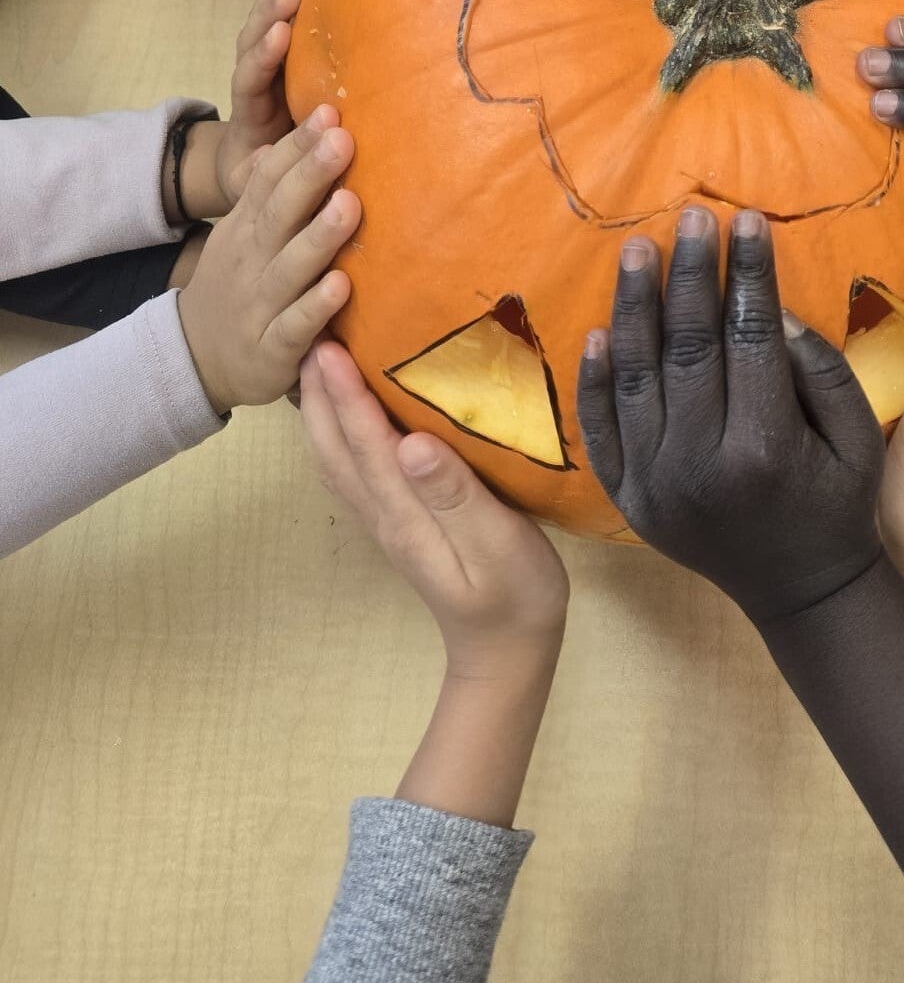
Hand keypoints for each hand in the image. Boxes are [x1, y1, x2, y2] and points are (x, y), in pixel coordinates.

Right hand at [177, 108, 359, 411]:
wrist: (196, 356)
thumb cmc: (239, 284)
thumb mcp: (242, 234)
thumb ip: (265, 193)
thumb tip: (280, 143)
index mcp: (248, 226)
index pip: (269, 178)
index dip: (297, 146)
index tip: (330, 111)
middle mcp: (252, 258)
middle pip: (279, 211)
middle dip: (310, 174)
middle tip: (342, 138)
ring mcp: (260, 303)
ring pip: (290, 266)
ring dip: (319, 235)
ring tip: (350, 203)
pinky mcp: (272, 349)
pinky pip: (294, 326)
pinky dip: (315, 308)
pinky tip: (341, 286)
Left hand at [215, 0, 307, 204]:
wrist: (242, 169)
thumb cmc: (261, 181)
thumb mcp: (257, 185)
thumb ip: (266, 172)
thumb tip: (280, 160)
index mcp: (249, 114)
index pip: (250, 78)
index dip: (263, 56)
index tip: (278, 34)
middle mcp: (252, 84)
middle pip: (253, 41)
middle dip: (269, 10)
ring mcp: (264, 70)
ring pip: (264, 27)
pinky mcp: (280, 63)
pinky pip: (282, 25)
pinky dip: (292, 0)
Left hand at [301, 343, 567, 670]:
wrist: (507, 649)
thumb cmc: (514, 595)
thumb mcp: (498, 544)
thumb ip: (457, 495)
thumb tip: (413, 444)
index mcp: (406, 515)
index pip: (365, 444)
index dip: (345, 394)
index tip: (328, 346)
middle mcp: (383, 514)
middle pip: (333, 447)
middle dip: (317, 391)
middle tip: (309, 334)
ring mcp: (385, 519)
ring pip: (335, 457)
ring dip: (319, 409)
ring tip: (318, 359)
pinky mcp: (397, 519)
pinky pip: (352, 467)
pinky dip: (338, 431)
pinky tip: (347, 409)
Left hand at [576, 207, 885, 624]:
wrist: (797, 590)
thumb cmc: (838, 504)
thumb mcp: (856, 437)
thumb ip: (822, 371)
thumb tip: (772, 308)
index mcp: (764, 448)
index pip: (749, 337)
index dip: (747, 274)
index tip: (746, 221)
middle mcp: (700, 464)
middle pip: (687, 347)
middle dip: (690, 274)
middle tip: (690, 217)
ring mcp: (654, 484)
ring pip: (635, 377)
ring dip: (635, 307)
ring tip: (637, 250)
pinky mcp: (627, 498)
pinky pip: (601, 427)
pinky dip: (595, 377)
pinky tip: (599, 328)